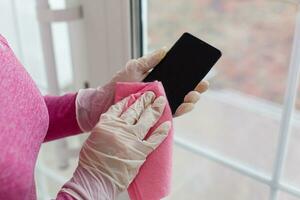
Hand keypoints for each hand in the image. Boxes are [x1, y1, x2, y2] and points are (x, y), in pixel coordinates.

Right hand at [61, 92, 170, 198]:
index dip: (129, 100)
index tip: (136, 95)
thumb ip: (107, 128)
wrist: (96, 179)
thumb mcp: (94, 138)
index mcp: (106, 123)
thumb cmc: (91, 162)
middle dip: (144, 101)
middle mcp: (120, 128)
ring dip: (155, 109)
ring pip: (146, 120)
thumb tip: (118, 122)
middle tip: (151, 95)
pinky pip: (155, 139)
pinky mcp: (140, 151)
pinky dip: (162, 132)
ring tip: (160, 102)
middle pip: (135, 111)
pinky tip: (168, 124)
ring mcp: (131, 139)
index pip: (120, 107)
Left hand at [76, 48, 208, 131]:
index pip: (179, 78)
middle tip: (201, 85)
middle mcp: (162, 93)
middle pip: (183, 91)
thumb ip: (150, 60)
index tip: (200, 72)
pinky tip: (186, 105)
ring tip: (194, 95)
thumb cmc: (119, 83)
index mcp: (160, 81)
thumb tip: (165, 49)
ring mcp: (160, 105)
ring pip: (181, 103)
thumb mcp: (134, 67)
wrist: (106, 102)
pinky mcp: (156, 116)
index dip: (191, 76)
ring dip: (191, 100)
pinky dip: (182, 110)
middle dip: (195, 88)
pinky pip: (172, 113)